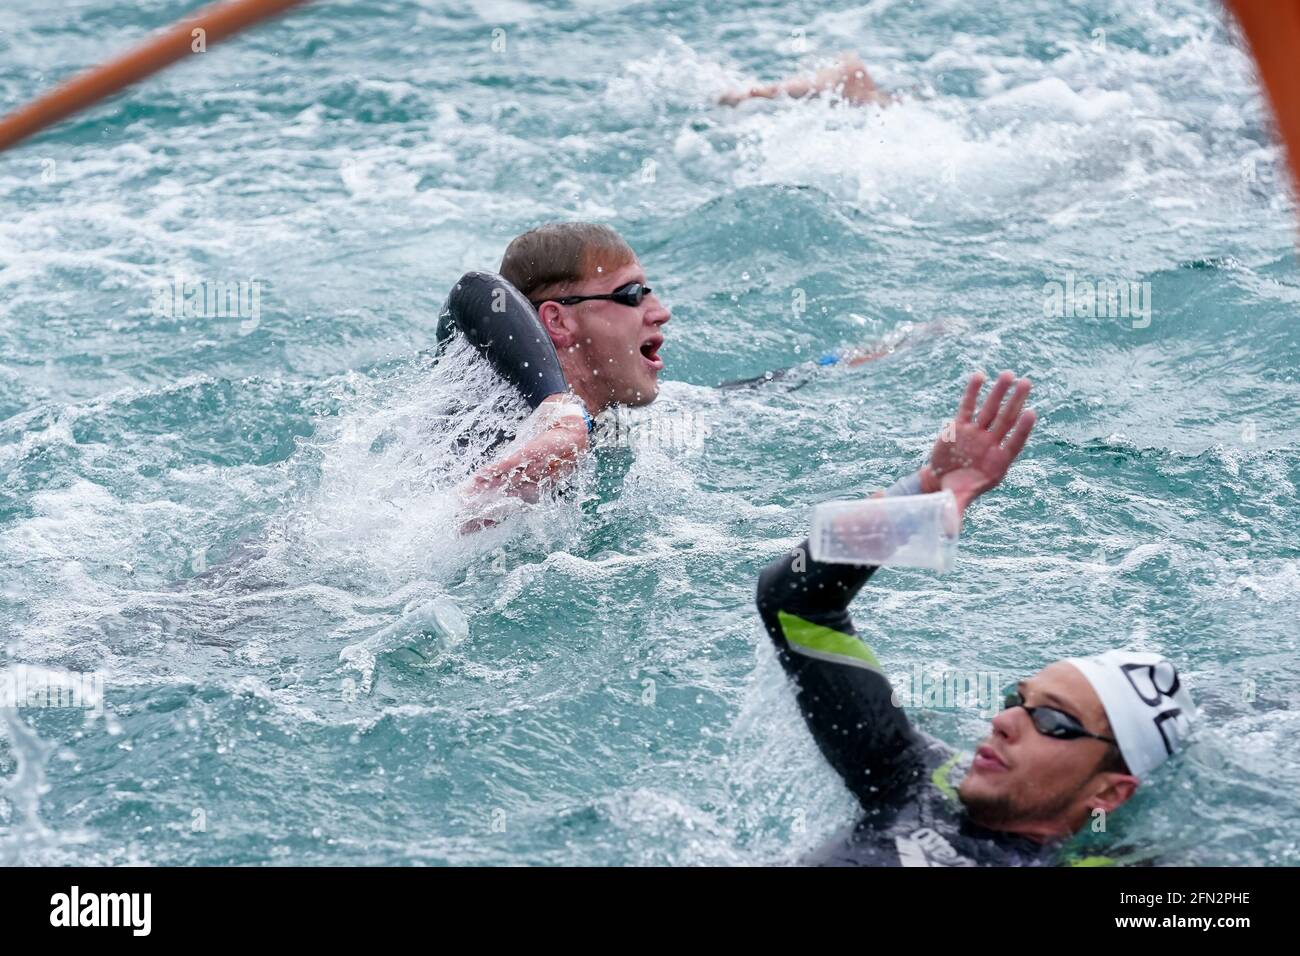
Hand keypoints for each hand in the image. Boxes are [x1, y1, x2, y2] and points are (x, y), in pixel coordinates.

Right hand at [919, 370, 1035, 513]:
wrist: (940, 484)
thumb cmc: (955, 494)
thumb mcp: (956, 504)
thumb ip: (956, 513)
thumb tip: (950, 533)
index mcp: (996, 464)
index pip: (1013, 443)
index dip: (1022, 430)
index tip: (1032, 413)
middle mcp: (989, 445)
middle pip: (1006, 420)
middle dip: (1016, 402)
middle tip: (1027, 383)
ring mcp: (976, 434)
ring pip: (990, 410)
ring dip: (999, 392)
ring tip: (1010, 375)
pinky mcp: (960, 426)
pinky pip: (968, 406)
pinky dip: (973, 392)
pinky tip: (980, 376)